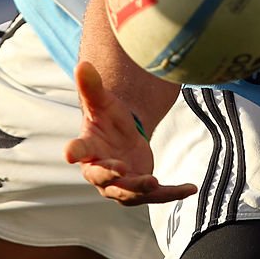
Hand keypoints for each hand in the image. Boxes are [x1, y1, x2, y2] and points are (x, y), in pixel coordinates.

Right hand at [64, 61, 196, 205]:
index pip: (79, 150)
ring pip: (128, 192)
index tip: (69, 154)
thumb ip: (92, 86)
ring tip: (154, 181)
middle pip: (103, 176)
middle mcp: (100, 172)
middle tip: (122, 169)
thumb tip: (82, 63)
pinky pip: (156, 195)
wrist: (121, 139)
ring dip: (140, 188)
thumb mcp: (102, 102)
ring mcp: (120, 185)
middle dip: (111, 174)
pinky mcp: (140, 190)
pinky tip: (190, 188)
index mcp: (88, 149)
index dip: (74, 152)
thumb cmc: (107, 120)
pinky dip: (172, 193)